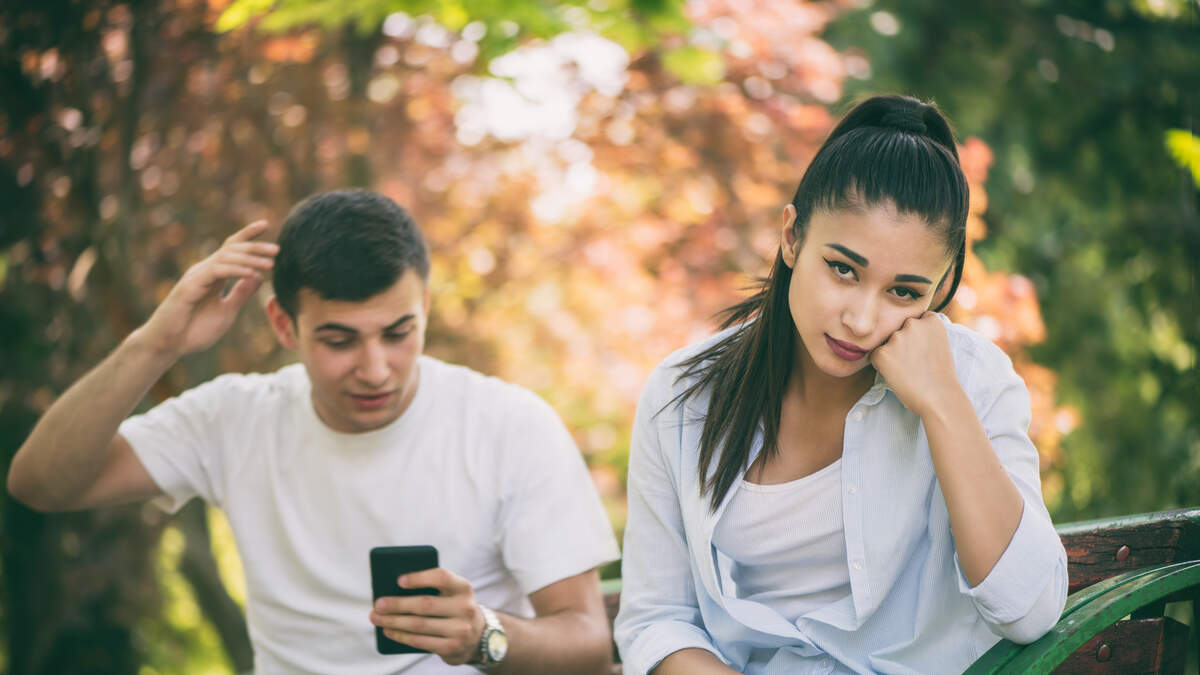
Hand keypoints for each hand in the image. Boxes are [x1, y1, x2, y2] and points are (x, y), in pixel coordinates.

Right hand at [140, 220, 277, 358]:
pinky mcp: (190, 286)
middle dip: (255, 247)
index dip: (247, 236)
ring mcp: (196, 276)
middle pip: (232, 249)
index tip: (266, 224)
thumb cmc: (195, 330)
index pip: (232, 249)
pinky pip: (216, 272)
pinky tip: (252, 274)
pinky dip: (235, 271)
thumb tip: (259, 276)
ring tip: (270, 263)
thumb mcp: (227, 311)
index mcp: (214, 275)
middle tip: (277, 248)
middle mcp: (205, 271)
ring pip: (225, 258)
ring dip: (249, 259)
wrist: (169, 345)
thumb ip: (241, 293)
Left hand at [369, 567, 486, 665]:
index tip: (398, 581)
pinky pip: (420, 641)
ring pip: (419, 625)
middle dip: (397, 604)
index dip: (419, 578)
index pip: (441, 577)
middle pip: (425, 604)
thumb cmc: (453, 607)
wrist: (479, 635)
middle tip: (378, 604)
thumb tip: (392, 591)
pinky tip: (389, 631)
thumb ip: (431, 589)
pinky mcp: (452, 647)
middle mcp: (465, 607)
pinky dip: (401, 636)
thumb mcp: (451, 593)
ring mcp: (460, 629)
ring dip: (394, 621)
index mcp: (463, 587)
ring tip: (376, 618)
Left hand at [869, 312, 959, 417]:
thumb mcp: (940, 344)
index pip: (916, 320)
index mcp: (930, 320)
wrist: (939, 397)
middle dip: (903, 342)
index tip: (924, 350)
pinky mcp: (882, 353)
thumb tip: (904, 331)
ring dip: (892, 353)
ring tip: (908, 370)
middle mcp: (912, 324)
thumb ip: (924, 332)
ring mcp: (896, 337)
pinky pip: (876, 356)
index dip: (918, 337)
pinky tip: (898, 374)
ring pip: (887, 342)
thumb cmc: (941, 375)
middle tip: (914, 362)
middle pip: (899, 329)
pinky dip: (882, 365)